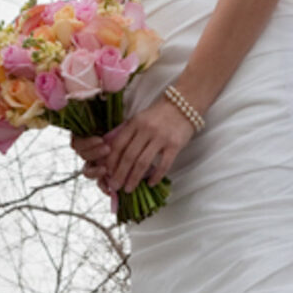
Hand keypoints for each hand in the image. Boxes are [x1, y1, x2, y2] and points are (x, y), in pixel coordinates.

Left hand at [71, 97, 197, 200]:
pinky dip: (156, 176)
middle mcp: (146, 129)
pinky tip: (151, 183)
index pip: (119, 144)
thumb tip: (115, 156)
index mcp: (135, 123)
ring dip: (134, 178)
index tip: (107, 173)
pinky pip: (163, 164)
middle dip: (120, 174)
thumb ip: (129, 134)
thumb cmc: (160, 115)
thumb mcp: (140, 119)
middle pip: (129, 156)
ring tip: (129, 188)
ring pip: (143, 162)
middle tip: (115, 186)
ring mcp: (161, 137)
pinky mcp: (175, 144)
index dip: (111, 161)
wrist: (185, 104)